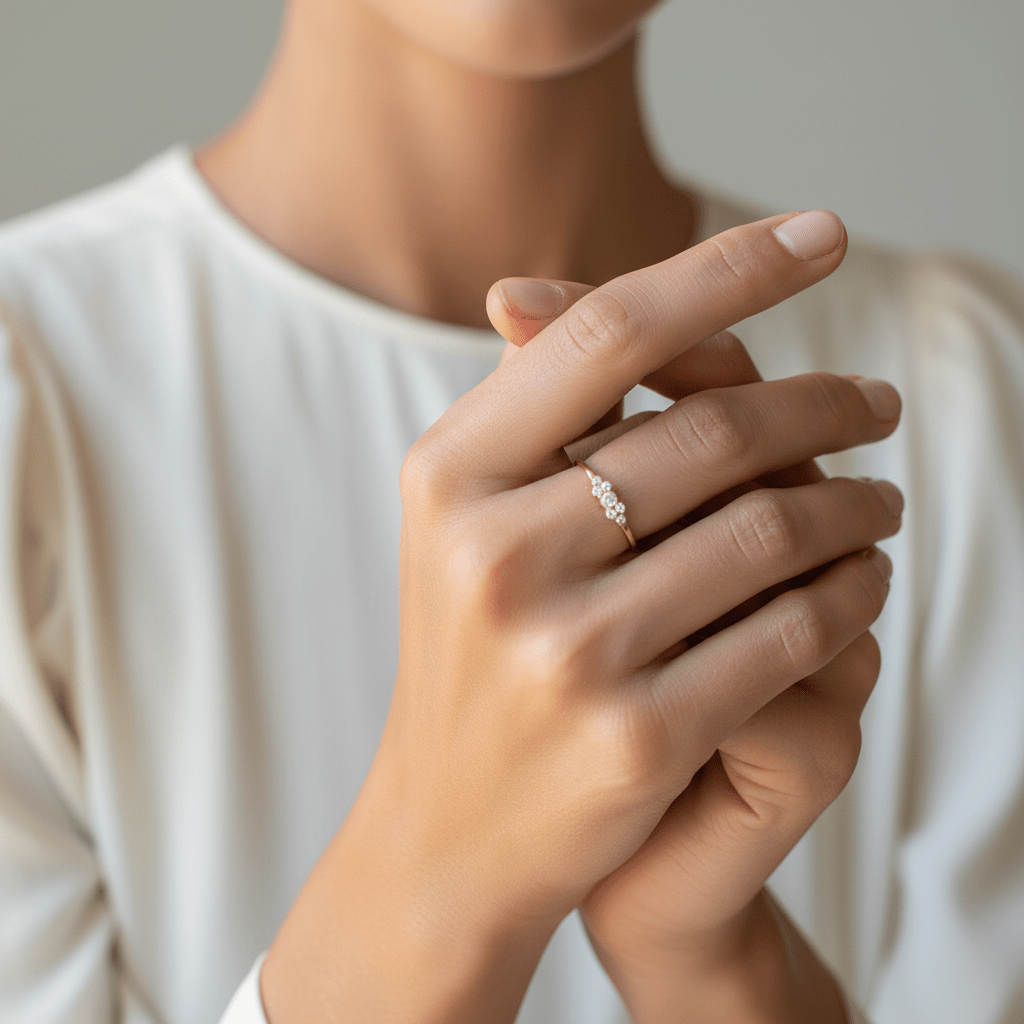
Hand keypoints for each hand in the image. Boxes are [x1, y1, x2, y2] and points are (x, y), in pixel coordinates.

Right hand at [261, 212, 898, 1023]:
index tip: (824, 232)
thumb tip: (654, 300)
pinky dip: (846, 593)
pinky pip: (786, 631)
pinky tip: (864, 579)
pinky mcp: (638, 734)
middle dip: (822, 402)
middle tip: (877, 403)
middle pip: (707, 430)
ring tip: (880, 496)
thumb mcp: (468, 522)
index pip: (607, 332)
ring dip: (849, 501)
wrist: (451, 831)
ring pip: (765, 530)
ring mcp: (567, 649)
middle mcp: (498, 553)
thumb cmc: (472, 655)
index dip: (725, 267)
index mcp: (449, 476)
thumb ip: (542, 411)